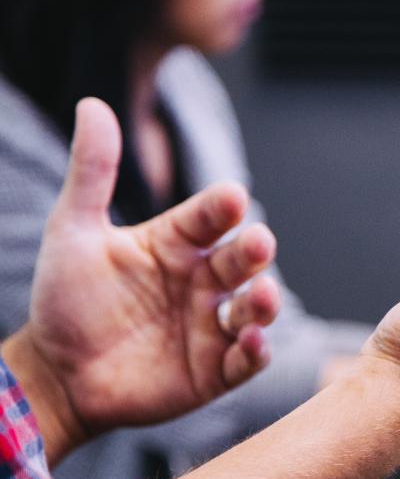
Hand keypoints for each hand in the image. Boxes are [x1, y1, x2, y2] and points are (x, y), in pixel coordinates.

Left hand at [3, 98, 280, 462]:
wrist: (56, 374)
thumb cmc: (66, 300)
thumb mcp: (73, 232)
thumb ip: (91, 173)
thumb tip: (92, 104)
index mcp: (176, 244)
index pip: (209, 218)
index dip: (222, 208)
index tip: (231, 197)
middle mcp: (201, 282)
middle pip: (240, 261)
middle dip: (254, 251)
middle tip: (258, 243)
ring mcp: (211, 326)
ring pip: (253, 309)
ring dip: (264, 302)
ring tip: (262, 296)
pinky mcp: (214, 371)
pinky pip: (245, 361)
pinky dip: (255, 352)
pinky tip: (251, 341)